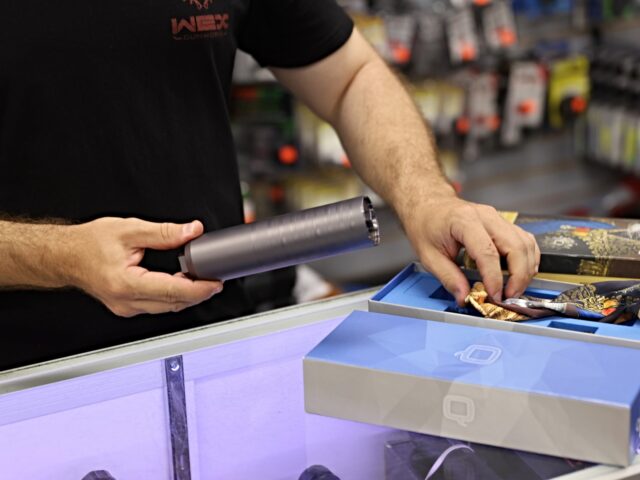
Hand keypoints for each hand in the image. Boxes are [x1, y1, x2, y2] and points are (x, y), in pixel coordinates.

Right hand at [66, 218, 221, 316]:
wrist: (65, 256)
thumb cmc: (89, 244)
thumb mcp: (129, 230)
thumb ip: (164, 232)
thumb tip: (192, 231)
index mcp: (126, 284)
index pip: (172, 291)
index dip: (198, 289)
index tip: (215, 282)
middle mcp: (126, 302)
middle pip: (173, 303)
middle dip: (198, 292)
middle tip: (214, 278)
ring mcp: (126, 308)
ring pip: (167, 307)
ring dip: (187, 295)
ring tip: (201, 278)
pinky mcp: (128, 307)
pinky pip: (157, 305)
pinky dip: (173, 295)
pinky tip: (181, 282)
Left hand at [399, 195, 539, 304]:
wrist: (428, 205)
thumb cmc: (426, 225)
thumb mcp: (429, 256)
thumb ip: (448, 277)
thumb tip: (465, 297)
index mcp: (464, 221)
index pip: (487, 252)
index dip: (494, 277)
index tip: (495, 296)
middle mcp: (485, 216)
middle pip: (515, 246)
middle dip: (518, 276)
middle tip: (509, 297)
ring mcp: (497, 218)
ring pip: (525, 243)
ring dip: (526, 269)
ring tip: (514, 289)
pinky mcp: (502, 223)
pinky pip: (524, 239)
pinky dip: (528, 258)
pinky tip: (521, 274)